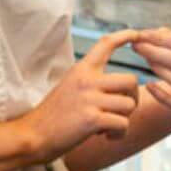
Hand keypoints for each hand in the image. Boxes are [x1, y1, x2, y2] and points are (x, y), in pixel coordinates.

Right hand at [23, 30, 140, 162]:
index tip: (139, 34)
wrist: (32, 136)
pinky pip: (122, 123)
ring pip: (129, 105)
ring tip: (108, 127)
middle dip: (133, 97)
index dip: (126, 36)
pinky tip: (107, 136)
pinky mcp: (91, 119)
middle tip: (122, 110)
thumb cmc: (53, 115)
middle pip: (131, 80)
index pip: (106, 44)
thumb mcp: (70, 87)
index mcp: (81, 69)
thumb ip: (92, 82)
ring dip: (124, 119)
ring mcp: (89, 99)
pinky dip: (119, 134)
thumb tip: (121, 87)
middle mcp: (87, 80)